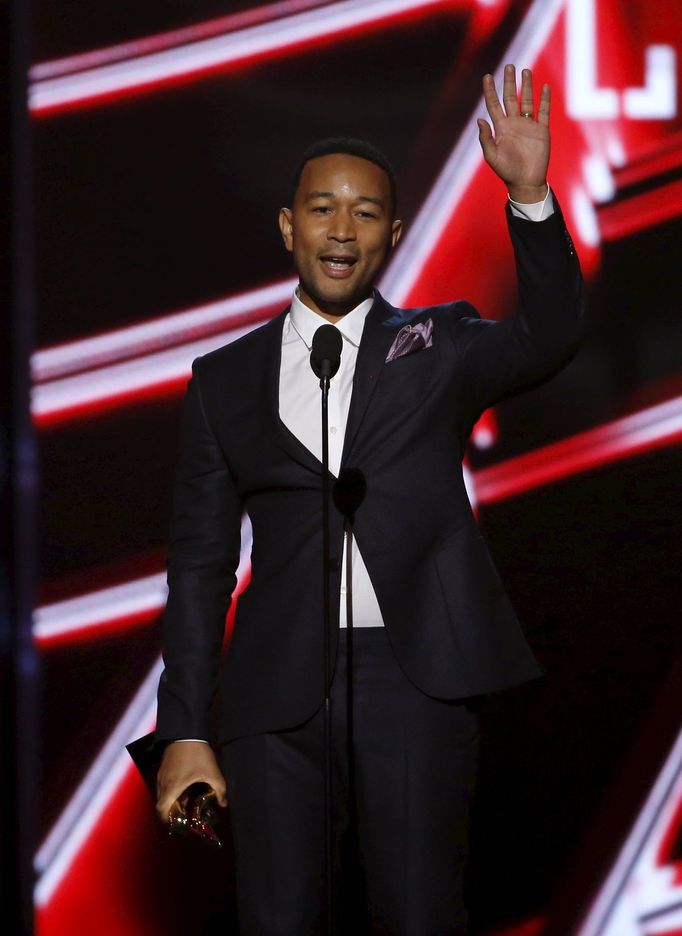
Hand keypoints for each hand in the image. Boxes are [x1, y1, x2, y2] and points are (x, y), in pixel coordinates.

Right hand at [156, 741, 227, 821]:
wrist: (187, 732)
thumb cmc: (197, 753)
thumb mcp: (212, 773)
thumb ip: (219, 790)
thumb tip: (224, 803)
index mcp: (172, 787)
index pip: (161, 810)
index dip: (167, 820)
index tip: (178, 822)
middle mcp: (163, 783)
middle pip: (161, 804)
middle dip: (171, 812)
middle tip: (184, 814)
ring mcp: (161, 775)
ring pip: (162, 794)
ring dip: (172, 801)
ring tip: (187, 801)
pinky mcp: (163, 767)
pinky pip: (164, 785)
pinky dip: (171, 791)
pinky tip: (185, 787)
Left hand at [477, 64, 549, 202]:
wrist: (526, 182)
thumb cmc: (507, 171)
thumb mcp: (492, 156)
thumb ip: (485, 138)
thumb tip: (480, 119)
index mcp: (501, 128)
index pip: (493, 105)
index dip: (490, 91)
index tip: (487, 76)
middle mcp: (514, 124)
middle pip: (510, 98)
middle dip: (509, 82)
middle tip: (509, 66)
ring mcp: (528, 126)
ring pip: (527, 101)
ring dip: (526, 86)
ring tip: (525, 71)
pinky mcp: (542, 130)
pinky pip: (543, 111)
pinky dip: (544, 99)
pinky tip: (544, 87)